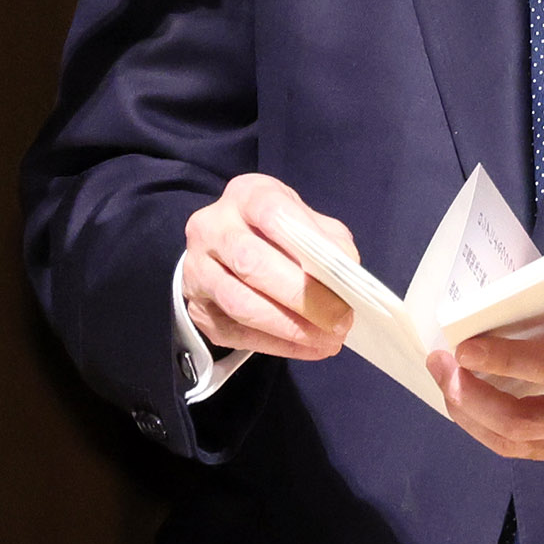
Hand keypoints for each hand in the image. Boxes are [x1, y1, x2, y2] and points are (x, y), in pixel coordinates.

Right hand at [181, 173, 358, 360]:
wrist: (224, 249)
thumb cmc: (275, 231)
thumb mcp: (303, 220)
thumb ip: (326, 240)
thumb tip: (346, 273)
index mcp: (245, 196)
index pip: (274, 214)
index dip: (310, 244)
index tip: (344, 275)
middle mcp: (212, 228)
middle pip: (252, 263)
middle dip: (301, 296)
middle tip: (339, 319)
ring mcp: (198, 270)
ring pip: (240, 304)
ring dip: (289, 328)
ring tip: (326, 340)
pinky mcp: (197, 308)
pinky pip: (235, 333)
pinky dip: (276, 345)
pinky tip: (307, 347)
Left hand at [423, 259, 543, 464]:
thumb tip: (524, 286)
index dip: (502, 357)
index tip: (462, 344)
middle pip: (524, 419)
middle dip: (471, 394)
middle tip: (441, 364)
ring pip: (521, 444)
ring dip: (474, 417)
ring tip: (447, 386)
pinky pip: (533, 451)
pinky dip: (496, 432)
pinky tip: (473, 408)